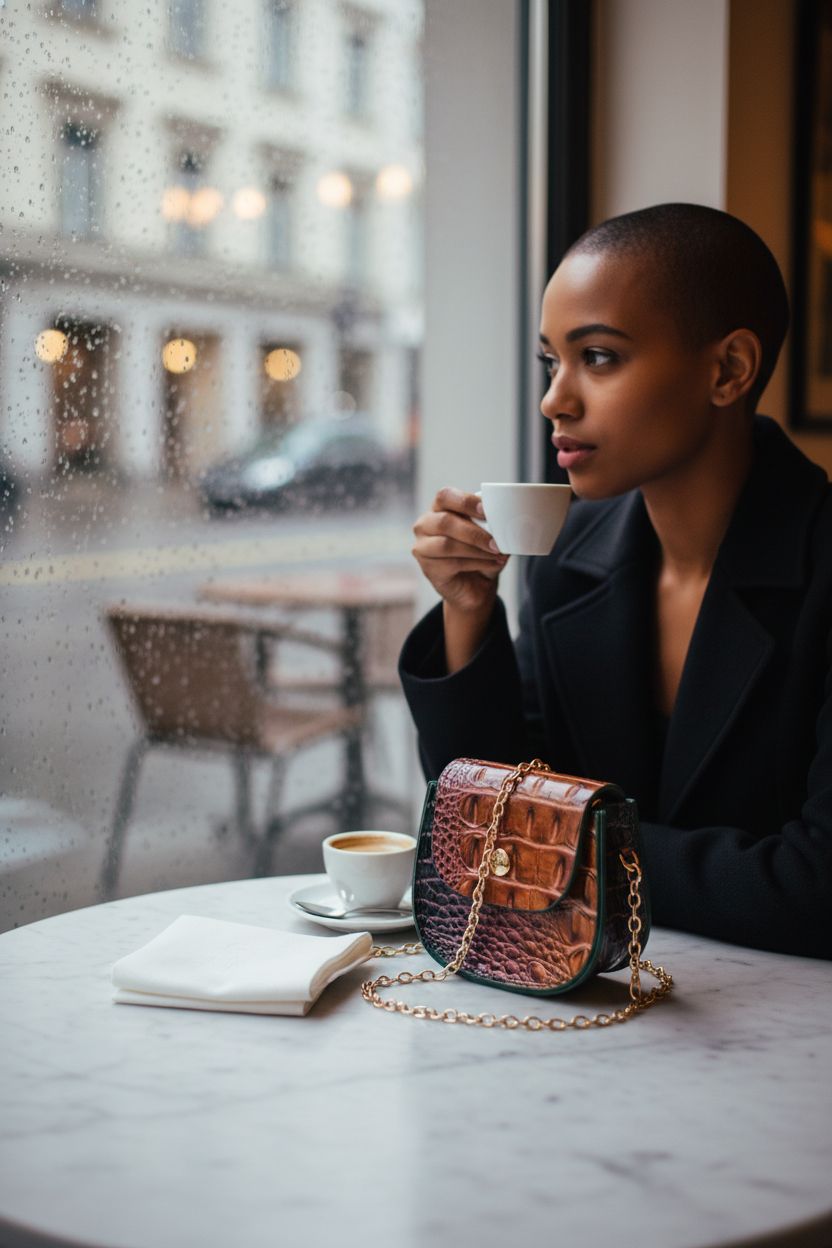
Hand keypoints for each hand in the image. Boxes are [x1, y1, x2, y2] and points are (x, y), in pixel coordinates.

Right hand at [412, 487, 508, 616]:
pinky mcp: (428, 568)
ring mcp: (423, 547)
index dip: (465, 502)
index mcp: (440, 508)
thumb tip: (506, 523)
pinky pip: (452, 563)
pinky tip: (492, 563)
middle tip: (496, 542)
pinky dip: (477, 563)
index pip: (445, 496)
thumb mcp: (489, 535)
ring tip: (497, 554)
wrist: (475, 586)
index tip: (486, 511)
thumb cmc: (480, 553)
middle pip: (445, 522)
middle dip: (474, 532)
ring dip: (476, 550)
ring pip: (447, 545)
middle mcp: (426, 525)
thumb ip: (494, 525)